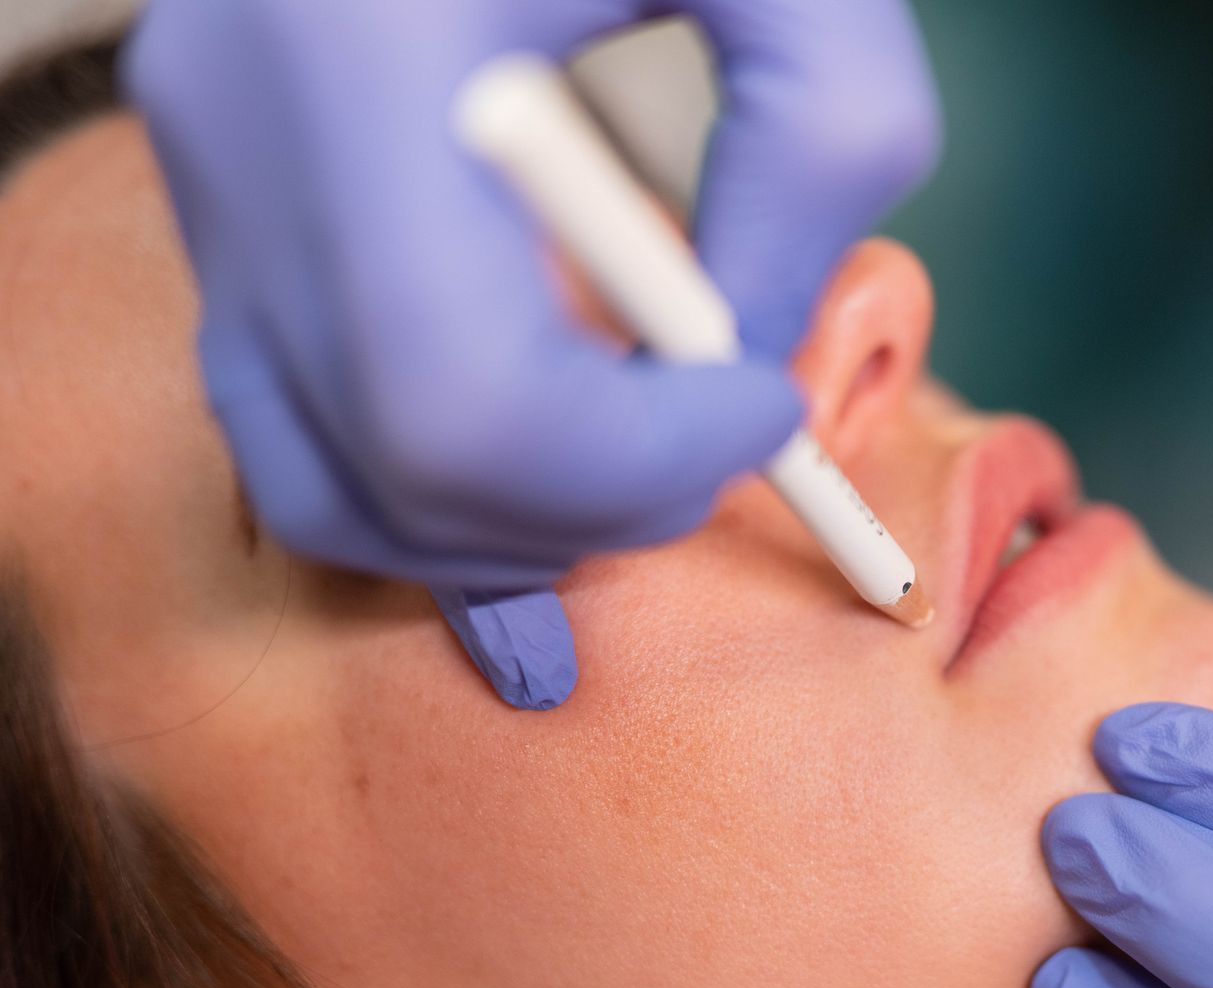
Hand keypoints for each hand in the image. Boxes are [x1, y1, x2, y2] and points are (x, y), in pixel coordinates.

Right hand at [127, 0, 940, 706]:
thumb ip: (823, 145)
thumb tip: (758, 352)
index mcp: (355, 54)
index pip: (461, 397)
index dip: (630, 462)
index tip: (765, 406)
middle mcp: (240, 132)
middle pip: (395, 469)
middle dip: (596, 510)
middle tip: (728, 441)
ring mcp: (211, 176)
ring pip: (328, 482)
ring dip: (516, 529)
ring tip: (652, 468)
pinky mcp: (230, 200)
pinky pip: (303, 426)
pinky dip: (434, 499)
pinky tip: (551, 504)